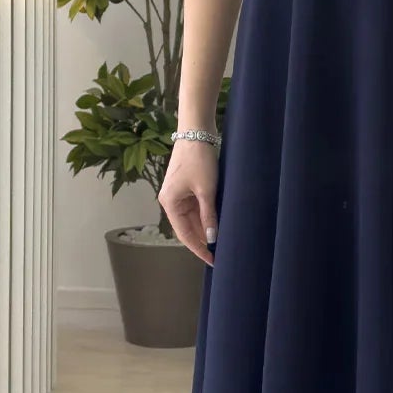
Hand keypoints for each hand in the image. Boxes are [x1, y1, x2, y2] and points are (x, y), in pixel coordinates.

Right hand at [158, 140, 218, 265]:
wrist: (197, 132)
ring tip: (222, 241)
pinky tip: (218, 223)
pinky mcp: (187, 187)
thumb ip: (209, 215)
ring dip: (205, 229)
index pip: (184, 234)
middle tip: (220, 254)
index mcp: (169, 203)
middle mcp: (171, 201)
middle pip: (187, 228)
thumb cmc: (199, 159)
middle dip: (203, 240)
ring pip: (192, 218)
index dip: (199, 249)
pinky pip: (196, 207)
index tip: (212, 260)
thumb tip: (212, 238)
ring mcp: (179, 194)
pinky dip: (206, 216)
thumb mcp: (206, 190)